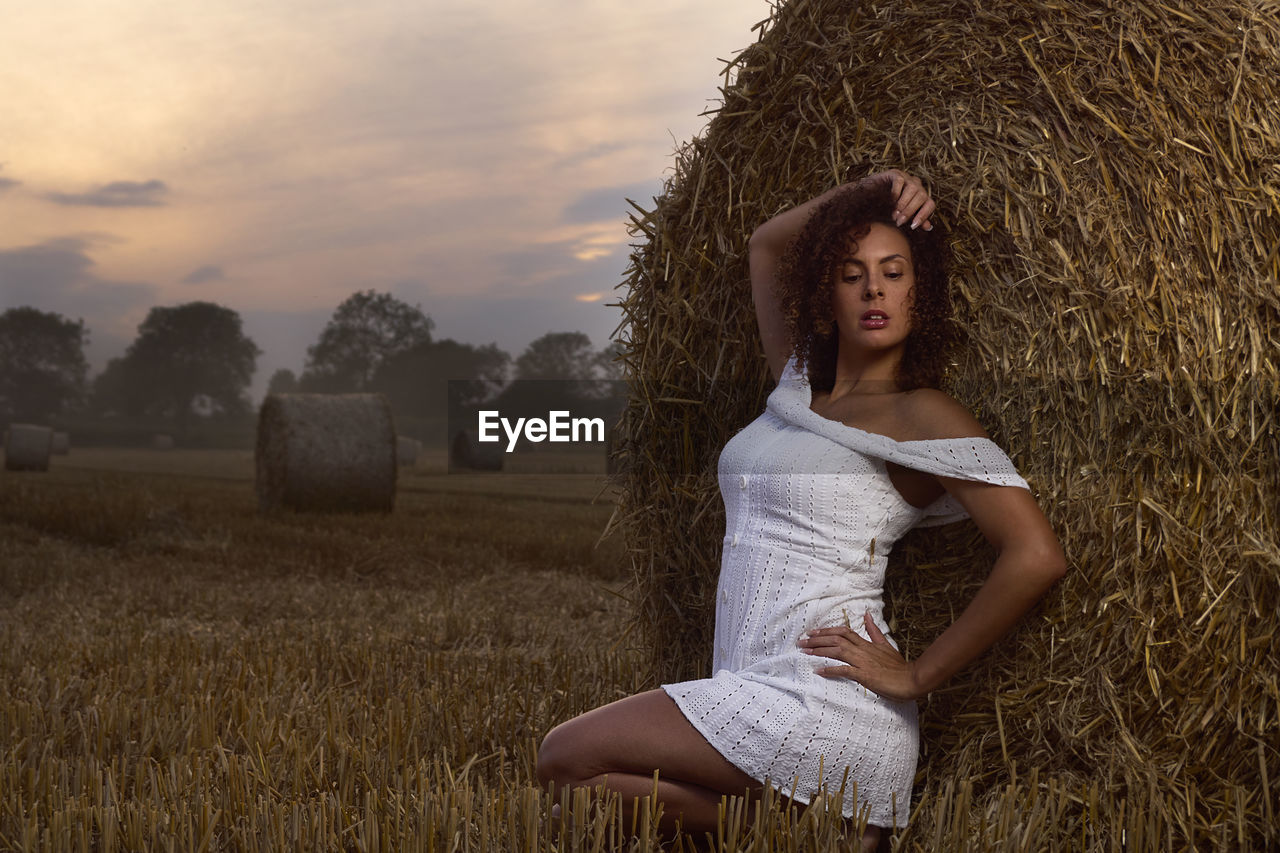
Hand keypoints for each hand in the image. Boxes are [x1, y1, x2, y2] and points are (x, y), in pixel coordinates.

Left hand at [798, 611, 921, 700]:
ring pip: (837, 651)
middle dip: (817, 639)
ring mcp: (863, 662)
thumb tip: (867, 614)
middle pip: (836, 639)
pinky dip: (830, 669)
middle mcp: (863, 650)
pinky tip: (818, 670)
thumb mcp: (886, 645)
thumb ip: (874, 631)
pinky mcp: (865, 675)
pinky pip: (845, 670)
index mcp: (867, 644)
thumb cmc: (899, 667)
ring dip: (819, 650)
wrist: (912, 680)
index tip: (812, 632)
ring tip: (805, 651)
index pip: (843, 632)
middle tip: (801, 641)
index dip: (827, 631)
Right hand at [859, 169, 934, 230]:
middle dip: (910, 211)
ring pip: (913, 188)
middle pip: (922, 196)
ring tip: (894, 214)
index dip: (923, 215)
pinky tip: (890, 201)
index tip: (913, 226)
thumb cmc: (887, 208)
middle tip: (899, 222)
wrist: (868, 197)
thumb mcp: (902, 216)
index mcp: (921, 196)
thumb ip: (915, 220)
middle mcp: (917, 185)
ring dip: (903, 203)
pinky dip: (896, 192)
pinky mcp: (895, 173)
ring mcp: (906, 177)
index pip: (930, 204)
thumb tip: (929, 227)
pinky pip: (900, 181)